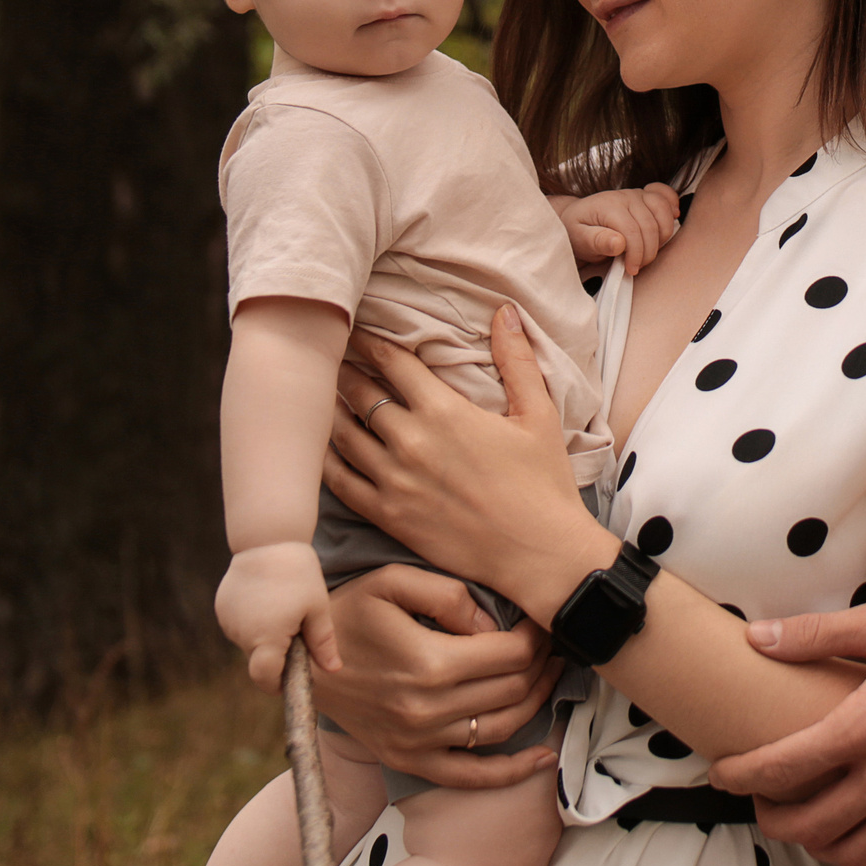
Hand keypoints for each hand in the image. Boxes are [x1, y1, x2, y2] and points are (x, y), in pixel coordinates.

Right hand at [216, 541, 338, 693]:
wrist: (267, 538)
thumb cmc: (298, 574)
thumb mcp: (317, 608)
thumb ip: (323, 643)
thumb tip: (333, 670)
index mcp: (267, 639)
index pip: (265, 679)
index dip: (277, 685)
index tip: (290, 681)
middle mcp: (241, 635)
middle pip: (259, 659)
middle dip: (277, 653)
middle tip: (297, 628)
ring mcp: (228, 621)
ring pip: (249, 641)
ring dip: (264, 635)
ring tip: (282, 605)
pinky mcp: (222, 608)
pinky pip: (239, 625)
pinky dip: (252, 620)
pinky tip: (266, 597)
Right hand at [314, 564, 562, 788]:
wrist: (297, 665)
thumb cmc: (346, 614)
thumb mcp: (391, 582)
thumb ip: (448, 595)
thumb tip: (490, 624)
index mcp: (429, 663)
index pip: (509, 653)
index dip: (536, 635)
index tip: (541, 620)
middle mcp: (428, 709)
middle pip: (513, 689)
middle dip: (541, 663)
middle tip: (551, 643)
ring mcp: (419, 741)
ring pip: (503, 728)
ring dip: (537, 702)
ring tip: (550, 676)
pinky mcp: (410, 759)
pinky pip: (470, 776)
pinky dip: (512, 772)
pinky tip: (542, 758)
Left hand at [323, 308, 614, 616]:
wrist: (538, 553)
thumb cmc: (543, 483)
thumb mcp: (538, 414)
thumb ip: (517, 360)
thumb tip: (505, 311)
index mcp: (444, 411)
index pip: (392, 363)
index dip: (371, 342)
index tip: (358, 330)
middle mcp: (410, 442)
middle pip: (360, 394)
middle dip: (345, 370)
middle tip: (333, 356)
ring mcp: (394, 481)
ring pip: (344, 435)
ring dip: (331, 411)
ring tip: (322, 396)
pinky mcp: (388, 516)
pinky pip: (341, 483)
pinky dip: (327, 460)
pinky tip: (324, 448)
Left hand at [552, 183, 681, 273]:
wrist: (575, 219)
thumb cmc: (577, 232)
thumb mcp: (579, 240)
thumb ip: (596, 241)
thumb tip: (618, 243)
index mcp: (608, 206)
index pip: (633, 232)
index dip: (636, 254)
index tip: (631, 269)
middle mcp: (625, 196)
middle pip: (650, 226)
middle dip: (648, 252)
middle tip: (638, 266)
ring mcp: (636, 194)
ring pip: (663, 212)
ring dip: (662, 236)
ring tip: (649, 251)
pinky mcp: (644, 196)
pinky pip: (666, 195)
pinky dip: (672, 206)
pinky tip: (672, 218)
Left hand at [708, 594, 865, 865]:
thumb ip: (820, 635)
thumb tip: (759, 638)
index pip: (785, 767)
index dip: (742, 776)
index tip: (724, 774)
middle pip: (812, 825)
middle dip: (775, 821)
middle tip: (767, 803)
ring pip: (855, 853)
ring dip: (822, 845)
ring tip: (813, 823)